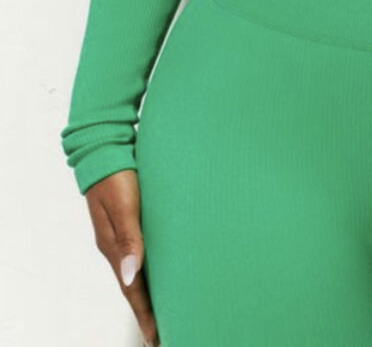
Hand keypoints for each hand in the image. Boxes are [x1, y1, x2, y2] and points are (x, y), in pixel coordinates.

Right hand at [85, 168, 159, 346]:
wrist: (105, 147)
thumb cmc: (116, 175)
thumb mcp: (123, 206)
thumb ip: (129, 239)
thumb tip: (130, 276)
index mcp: (114, 246)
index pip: (131, 289)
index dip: (144, 314)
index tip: (156, 337)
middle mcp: (116, 245)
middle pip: (133, 286)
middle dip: (146, 311)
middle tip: (161, 335)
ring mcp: (121, 234)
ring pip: (136, 272)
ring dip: (148, 293)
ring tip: (162, 312)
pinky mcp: (129, 222)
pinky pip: (139, 254)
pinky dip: (148, 271)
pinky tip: (159, 272)